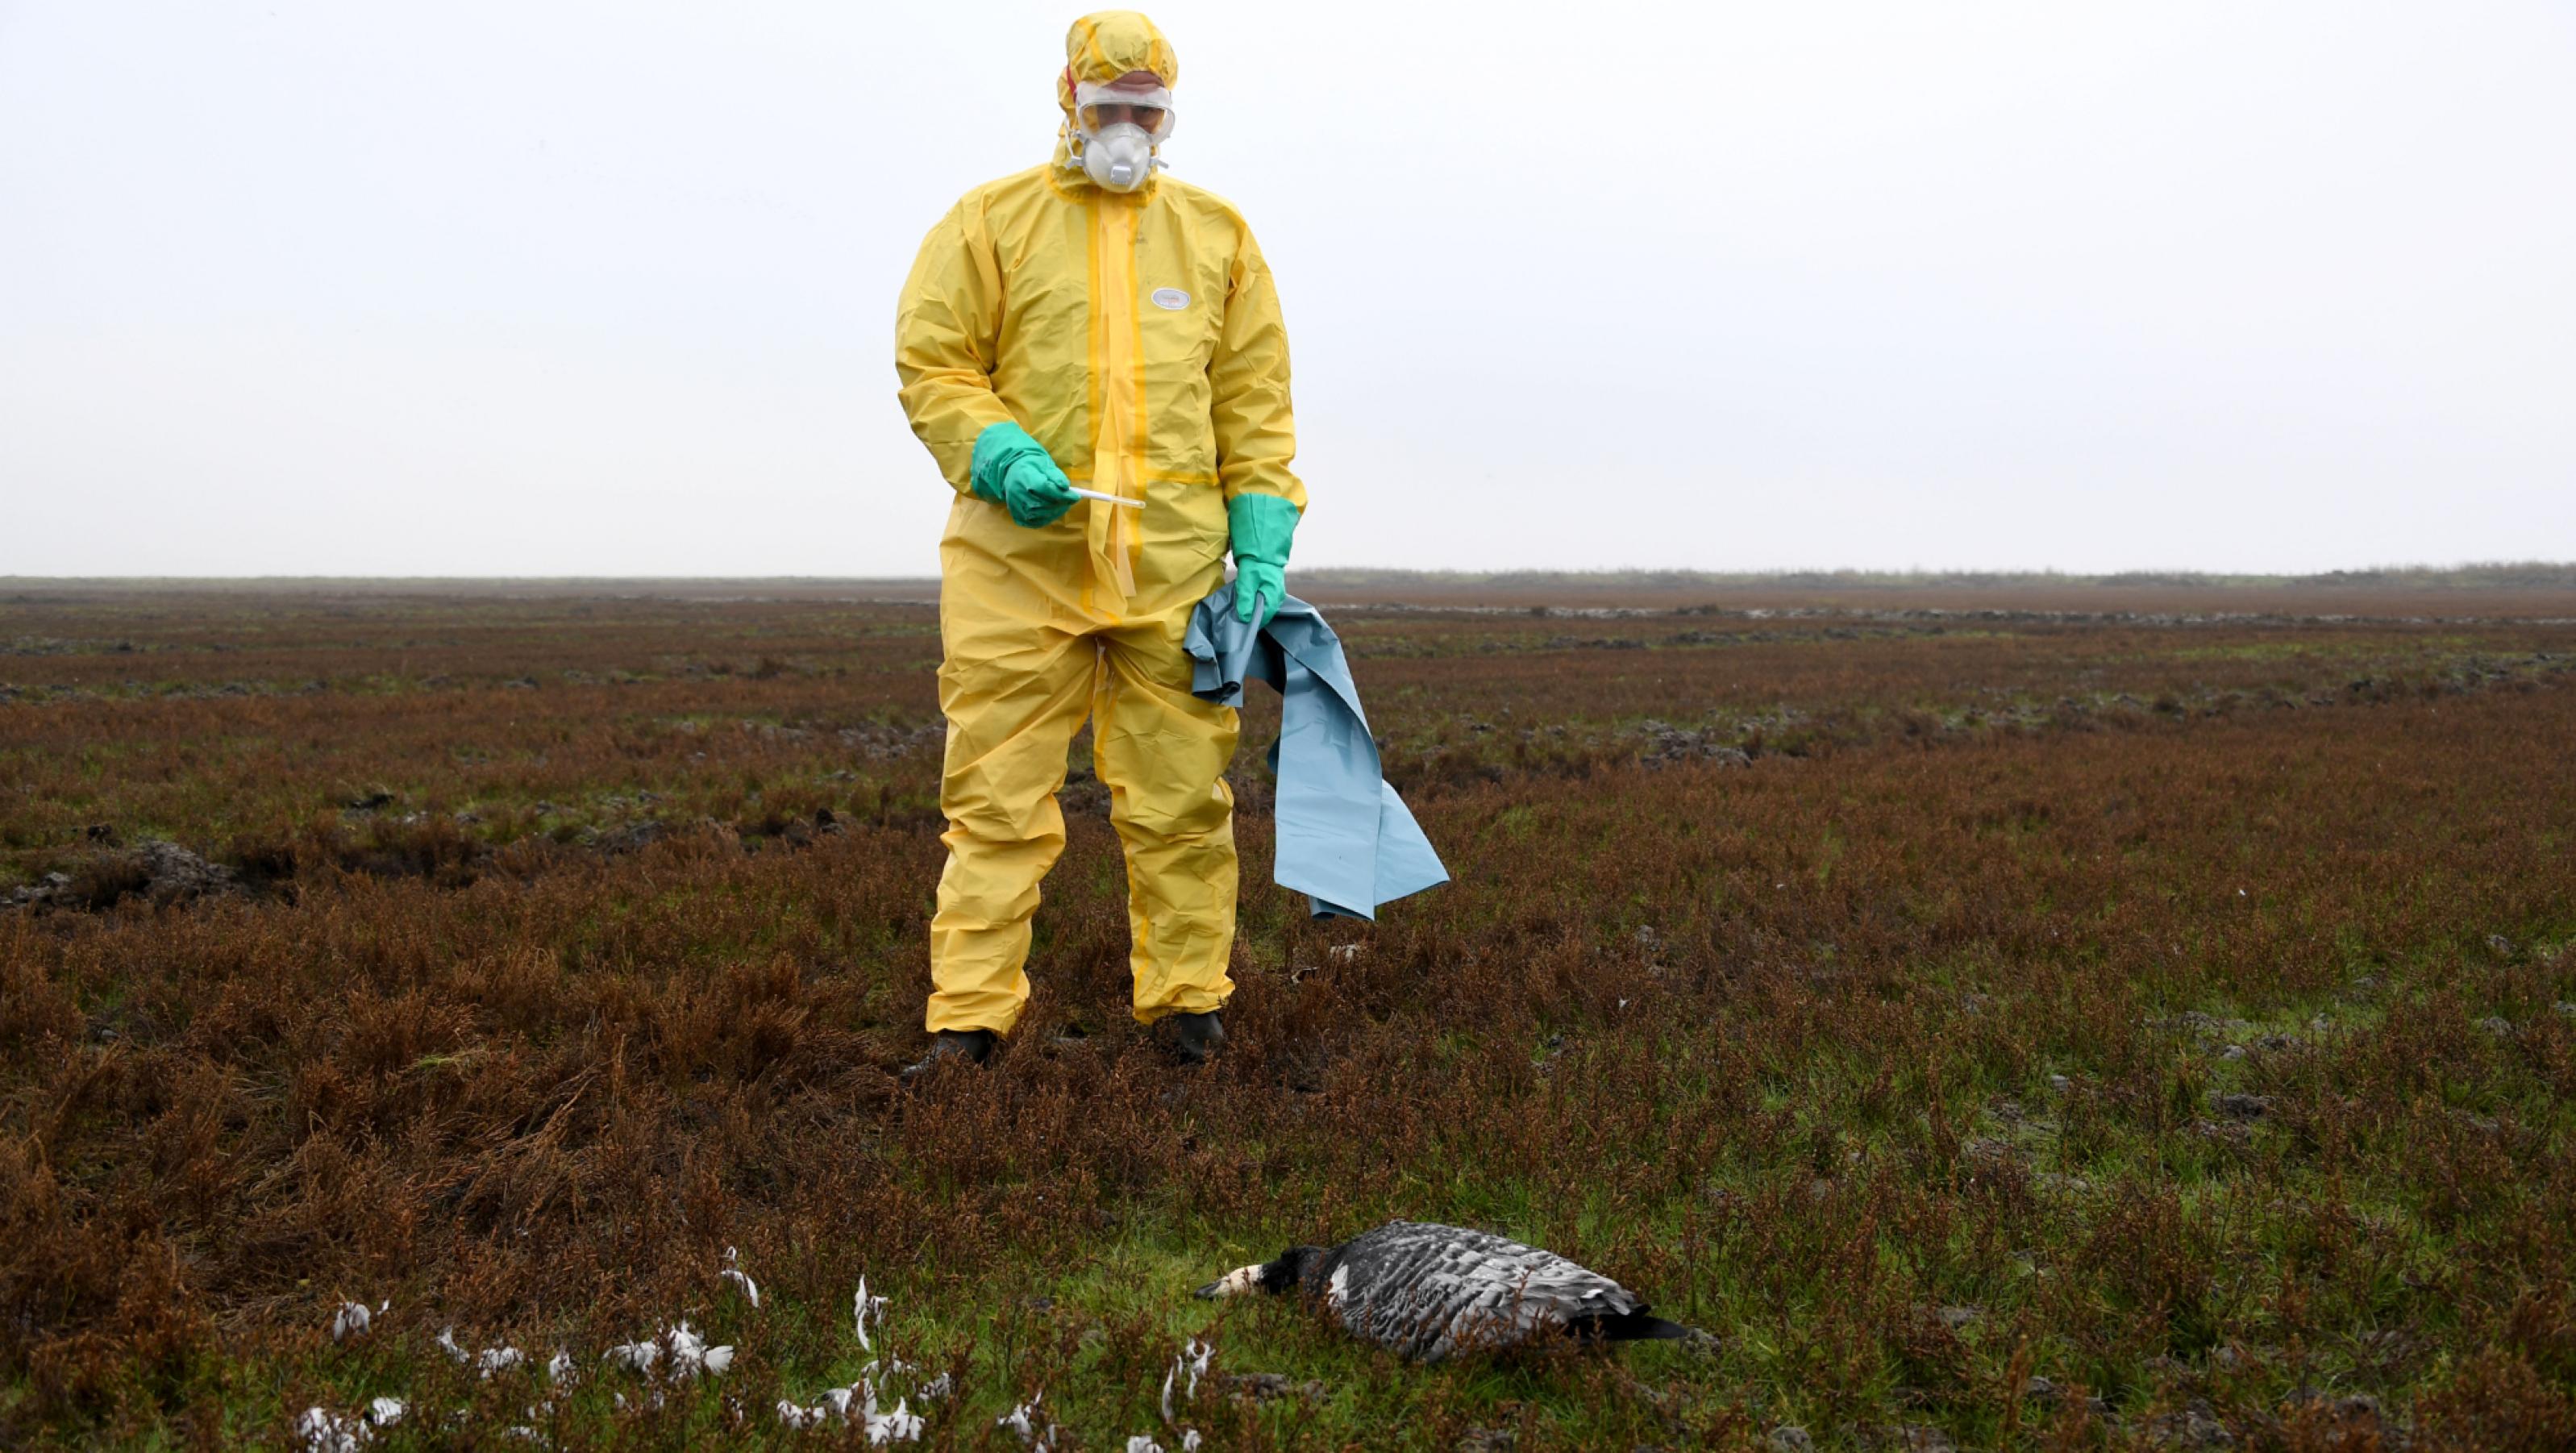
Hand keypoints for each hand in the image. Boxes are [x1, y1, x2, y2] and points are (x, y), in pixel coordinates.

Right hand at [997, 453, 1078, 527]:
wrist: (1013, 471)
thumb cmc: (1032, 466)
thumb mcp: (1045, 464)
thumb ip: (1056, 476)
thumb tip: (1066, 487)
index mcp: (1026, 477)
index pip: (1046, 489)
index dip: (1063, 495)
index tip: (1076, 496)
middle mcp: (1019, 494)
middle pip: (1044, 504)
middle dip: (1061, 504)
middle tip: (1070, 500)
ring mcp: (1016, 506)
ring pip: (1040, 515)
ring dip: (1055, 512)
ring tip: (1062, 505)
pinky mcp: (1016, 515)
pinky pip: (1035, 522)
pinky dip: (1046, 519)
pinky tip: (1052, 511)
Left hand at [1225, 492, 1298, 625]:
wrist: (1263, 541)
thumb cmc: (1256, 560)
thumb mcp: (1247, 579)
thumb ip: (1245, 599)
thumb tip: (1245, 618)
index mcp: (1274, 596)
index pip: (1263, 618)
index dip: (1250, 622)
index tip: (1237, 624)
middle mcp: (1277, 596)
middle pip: (1262, 613)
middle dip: (1249, 616)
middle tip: (1234, 616)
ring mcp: (1274, 591)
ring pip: (1261, 606)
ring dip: (1249, 608)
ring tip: (1236, 608)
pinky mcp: (1269, 586)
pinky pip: (1260, 599)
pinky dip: (1251, 601)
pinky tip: (1242, 599)